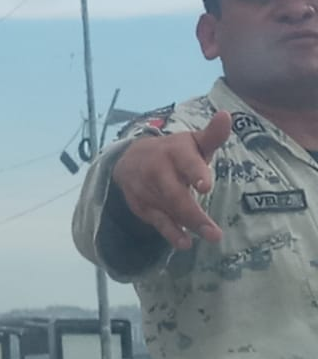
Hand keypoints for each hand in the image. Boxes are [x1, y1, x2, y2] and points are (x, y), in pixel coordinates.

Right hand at [110, 109, 232, 250]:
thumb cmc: (175, 153)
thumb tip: (227, 115)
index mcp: (174, 151)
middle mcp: (156, 169)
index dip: (195, 173)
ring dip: (186, 225)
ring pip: (167, 209)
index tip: (205, 186)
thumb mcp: (192, 142)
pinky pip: (156, 220)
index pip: (186, 163)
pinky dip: (169, 232)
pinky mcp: (139, 204)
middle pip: (175, 194)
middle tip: (215, 233)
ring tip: (208, 237)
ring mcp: (145, 188)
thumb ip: (212, 135)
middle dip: (194, 214)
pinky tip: (183, 242)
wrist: (129, 158)